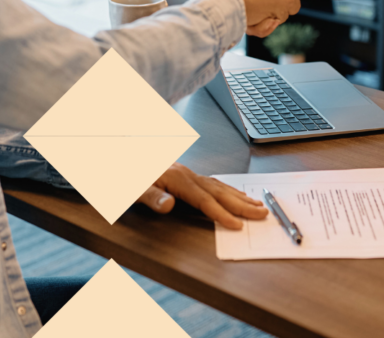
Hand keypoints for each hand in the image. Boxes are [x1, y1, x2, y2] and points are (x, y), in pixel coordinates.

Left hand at [136, 163, 267, 229]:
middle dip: (242, 204)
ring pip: (219, 186)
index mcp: (178, 180)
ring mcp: (189, 174)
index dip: (222, 213)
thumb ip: (151, 198)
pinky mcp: (186, 175)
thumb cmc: (127, 177)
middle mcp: (188, 175)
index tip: (237, 224)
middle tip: (262, 212)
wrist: (121, 159)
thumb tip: (170, 205)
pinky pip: (214, 183)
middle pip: (220, 192)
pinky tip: (235, 193)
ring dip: (239, 196)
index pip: (205, 201)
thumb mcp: (132, 190)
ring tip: (256, 203)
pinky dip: (228, 189)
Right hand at [246, 0, 300, 36]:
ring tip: (259, 5)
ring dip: (273, 13)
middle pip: (294, 5)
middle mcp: (289, 0)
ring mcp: (278, 14)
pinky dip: (262, 26)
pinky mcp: (264, 26)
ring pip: (280, 17)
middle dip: (285, 2)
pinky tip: (255, 16)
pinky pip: (267, 28)